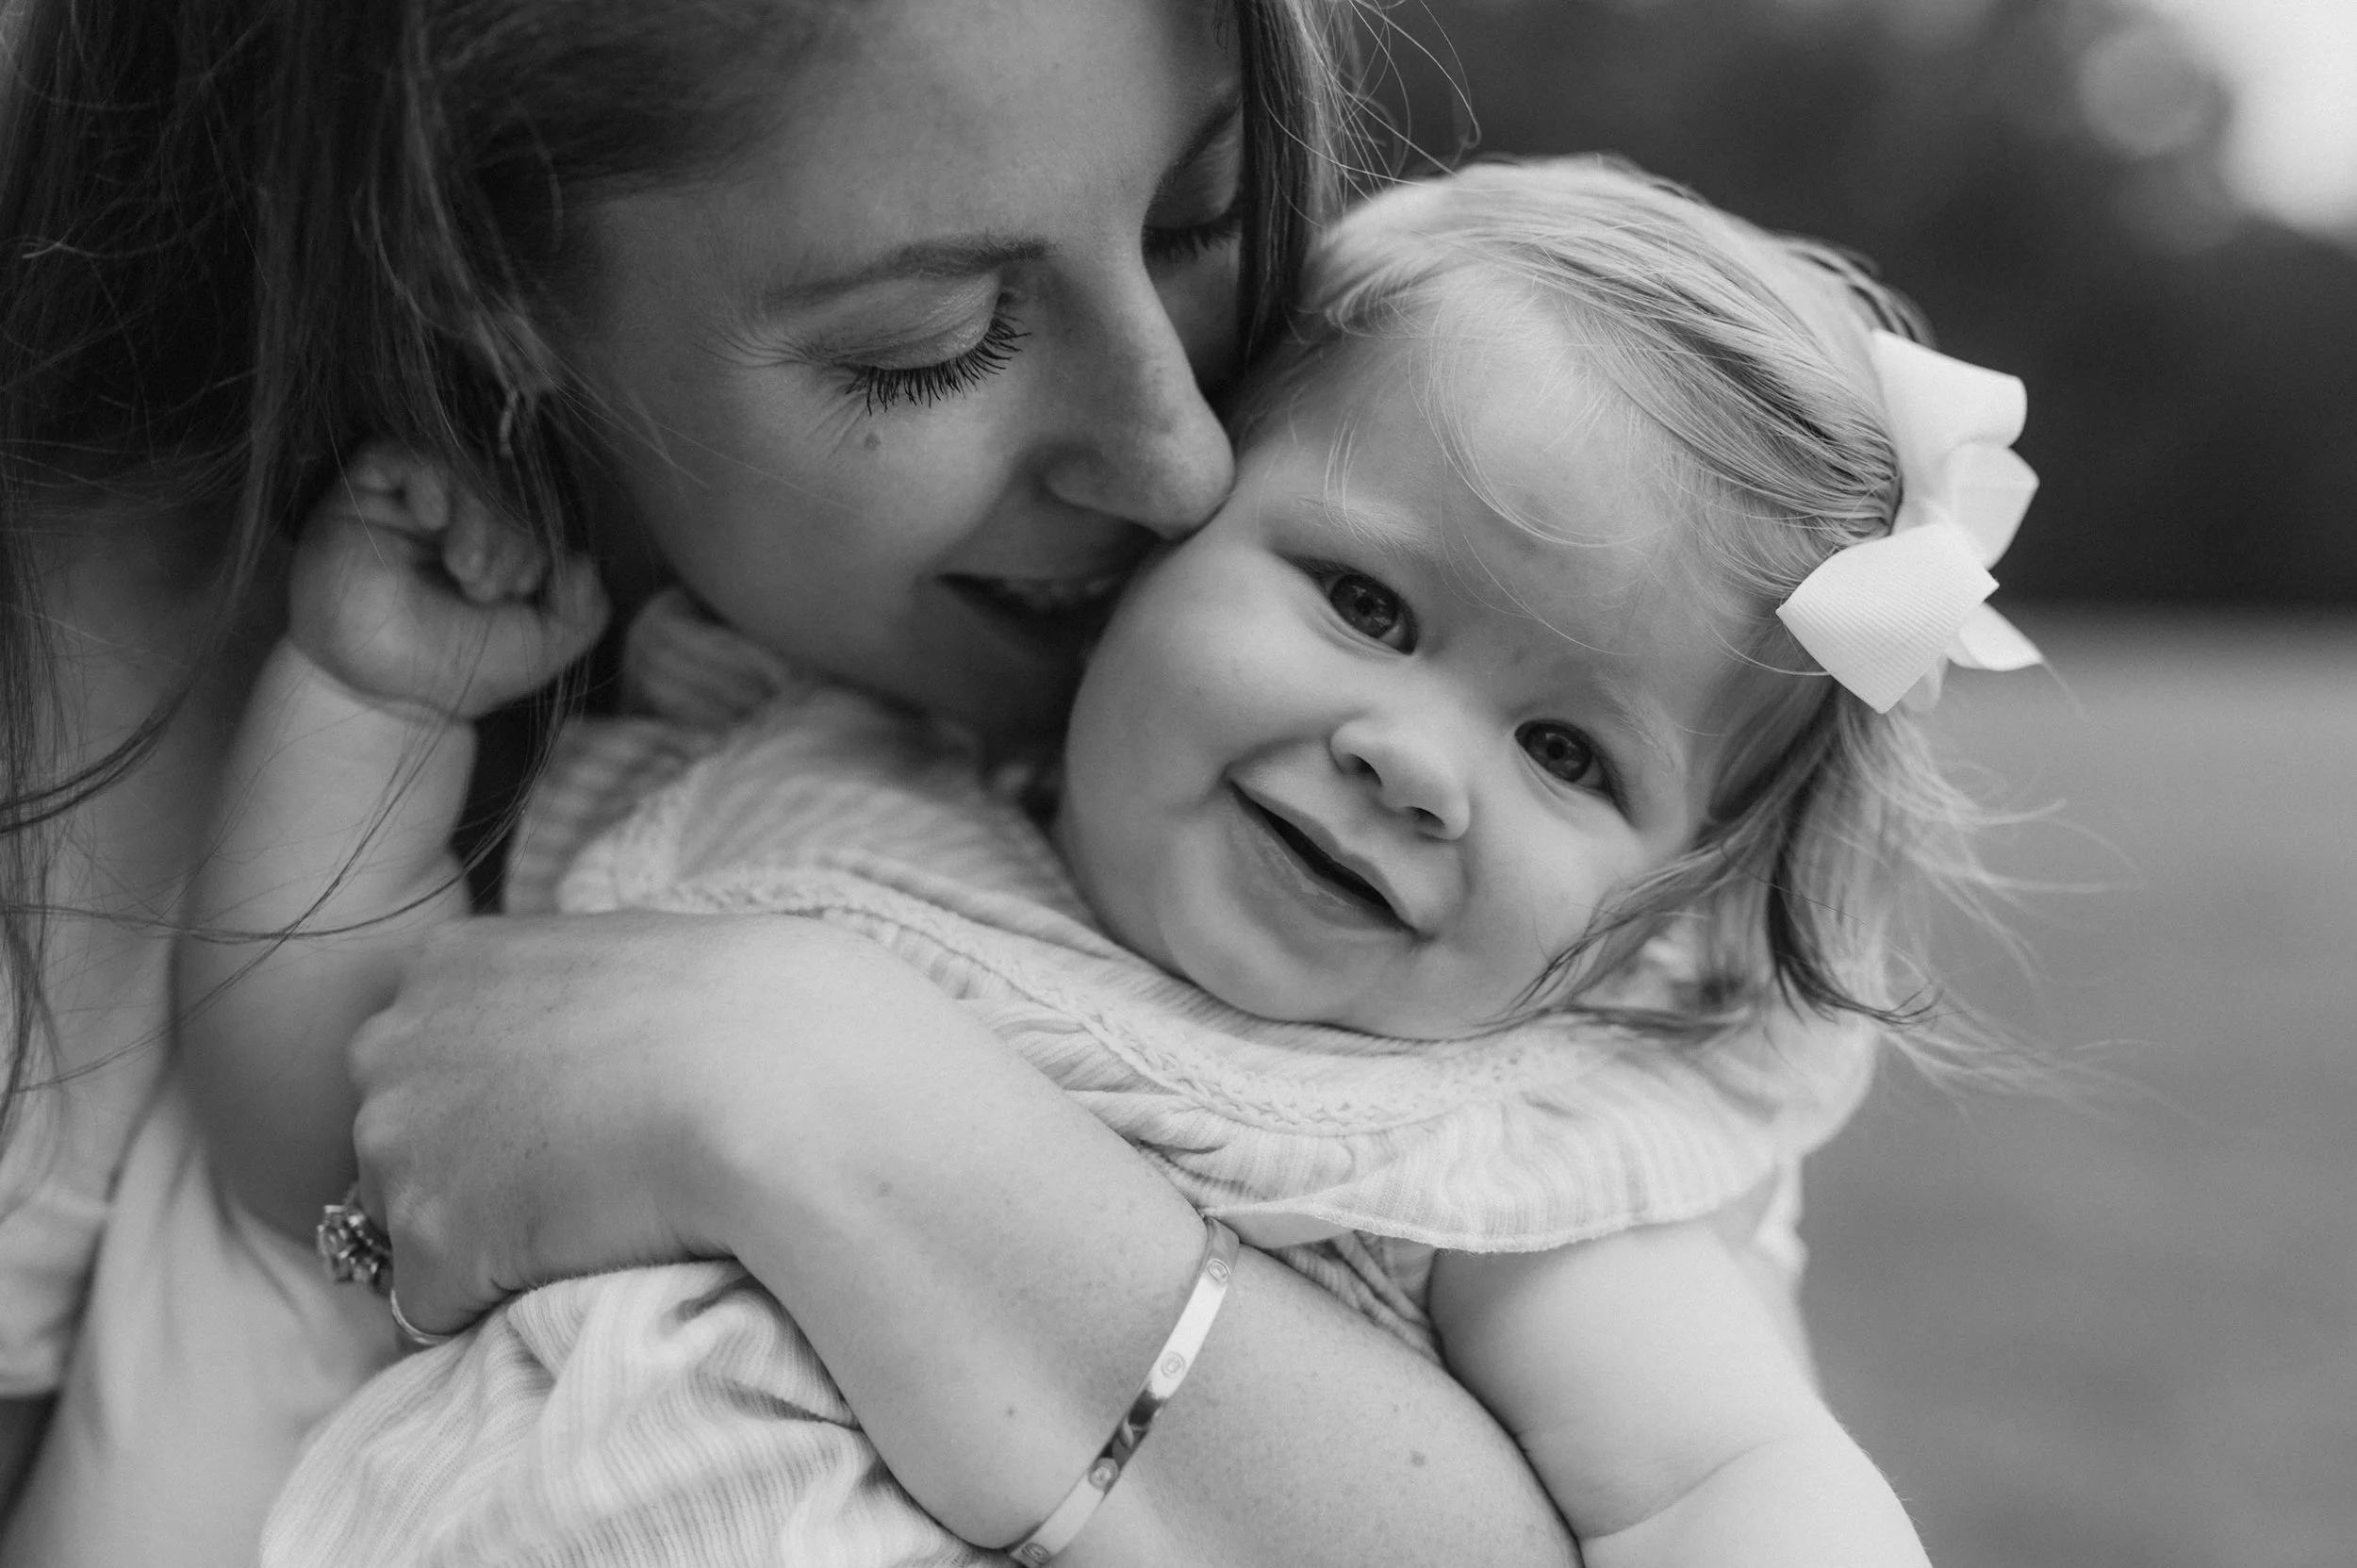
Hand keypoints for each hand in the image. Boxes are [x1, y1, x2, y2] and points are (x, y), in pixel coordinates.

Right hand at [288, 443, 607, 719]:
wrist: (383, 694)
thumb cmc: (460, 668)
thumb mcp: (544, 645)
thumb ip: (584, 607)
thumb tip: (584, 560)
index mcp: (506, 542)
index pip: (541, 506)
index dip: (544, 541)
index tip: (524, 592)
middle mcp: (461, 516)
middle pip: (508, 485)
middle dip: (512, 538)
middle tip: (484, 590)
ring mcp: (414, 504)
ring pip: (464, 467)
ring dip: (480, 516)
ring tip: (465, 569)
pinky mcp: (364, 496)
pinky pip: (402, 453)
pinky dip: (429, 479)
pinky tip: (431, 518)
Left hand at [345, 909, 944, 1333]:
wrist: (773, 1084)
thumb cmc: (742, 1009)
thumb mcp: (625, 954)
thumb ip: (559, 990)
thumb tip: (566, 1035)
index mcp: (443, 963)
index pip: (423, 1057)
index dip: (494, 1100)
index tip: (571, 1112)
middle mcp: (392, 1045)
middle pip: (398, 1139)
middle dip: (466, 1167)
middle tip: (574, 1173)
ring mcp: (399, 1144)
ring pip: (410, 1221)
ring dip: (481, 1235)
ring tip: (585, 1217)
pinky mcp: (431, 1242)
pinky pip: (436, 1304)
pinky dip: (494, 1302)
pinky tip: (577, 1264)